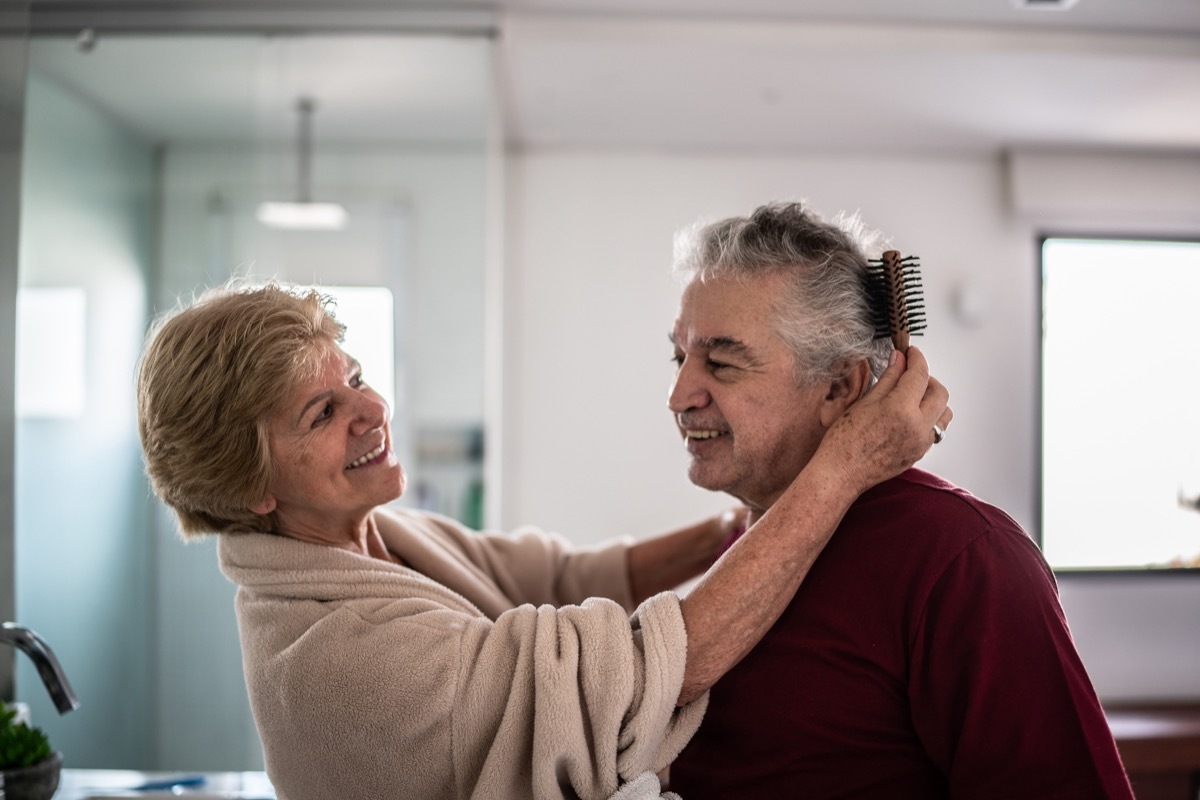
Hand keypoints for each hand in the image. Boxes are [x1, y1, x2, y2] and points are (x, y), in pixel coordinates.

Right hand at [816, 346, 950, 495]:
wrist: (841, 472)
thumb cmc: (844, 440)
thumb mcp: (865, 402)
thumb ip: (888, 379)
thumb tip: (899, 360)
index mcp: (901, 409)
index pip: (919, 375)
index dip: (916, 359)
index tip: (910, 352)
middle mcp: (918, 426)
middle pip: (940, 392)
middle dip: (927, 378)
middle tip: (910, 373)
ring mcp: (922, 442)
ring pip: (944, 413)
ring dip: (933, 399)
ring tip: (912, 396)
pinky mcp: (920, 453)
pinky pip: (935, 430)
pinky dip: (929, 417)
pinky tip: (909, 415)